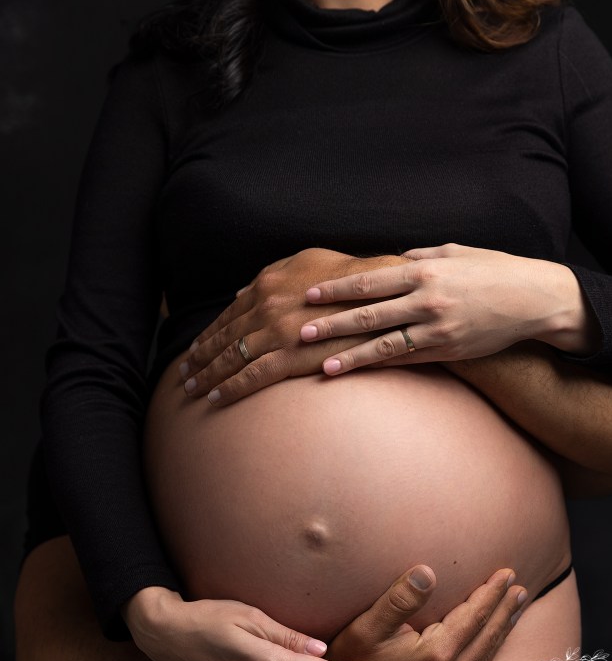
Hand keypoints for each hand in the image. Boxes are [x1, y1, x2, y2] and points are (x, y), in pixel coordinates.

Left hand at [178, 247, 407, 404]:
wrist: (379, 295)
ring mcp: (275, 332)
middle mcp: (264, 307)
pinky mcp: (290, 357)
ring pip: (230, 358)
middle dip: (200, 357)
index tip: (196, 348)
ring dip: (207, 375)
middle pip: (224, 337)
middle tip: (184, 372)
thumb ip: (272, 275)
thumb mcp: (307, 262)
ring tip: (191, 388)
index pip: (229, 314)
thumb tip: (243, 290)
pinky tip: (215, 398)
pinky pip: (251, 377)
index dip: (210, 333)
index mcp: (266, 284)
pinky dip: (229, 388)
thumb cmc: (348, 277)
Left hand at [299, 242, 597, 374]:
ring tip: (320, 363)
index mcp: (425, 270)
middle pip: (369, 313)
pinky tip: (357, 372)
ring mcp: (437, 328)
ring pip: (383, 343)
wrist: (535, 300)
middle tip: (299, 331)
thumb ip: (420, 257)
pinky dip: (378, 366)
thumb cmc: (493, 271)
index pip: (370, 280)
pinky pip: (405, 360)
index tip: (309, 294)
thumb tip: (391, 260)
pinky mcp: (447, 350)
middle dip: (331, 322)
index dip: (336, 289)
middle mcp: (427, 299)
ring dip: (349, 354)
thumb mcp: (456, 253)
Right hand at [317, 564, 526, 660]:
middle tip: (521, 589)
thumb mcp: (365, 629)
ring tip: (514, 611)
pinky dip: (489, 653)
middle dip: (505, 610)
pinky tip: (489, 645)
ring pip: (486, 656)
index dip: (492, 593)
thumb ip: (399, 600)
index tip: (507, 573)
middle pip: (487, 636)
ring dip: (502, 631)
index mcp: (437, 654)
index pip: (474, 615)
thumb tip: (429, 572)